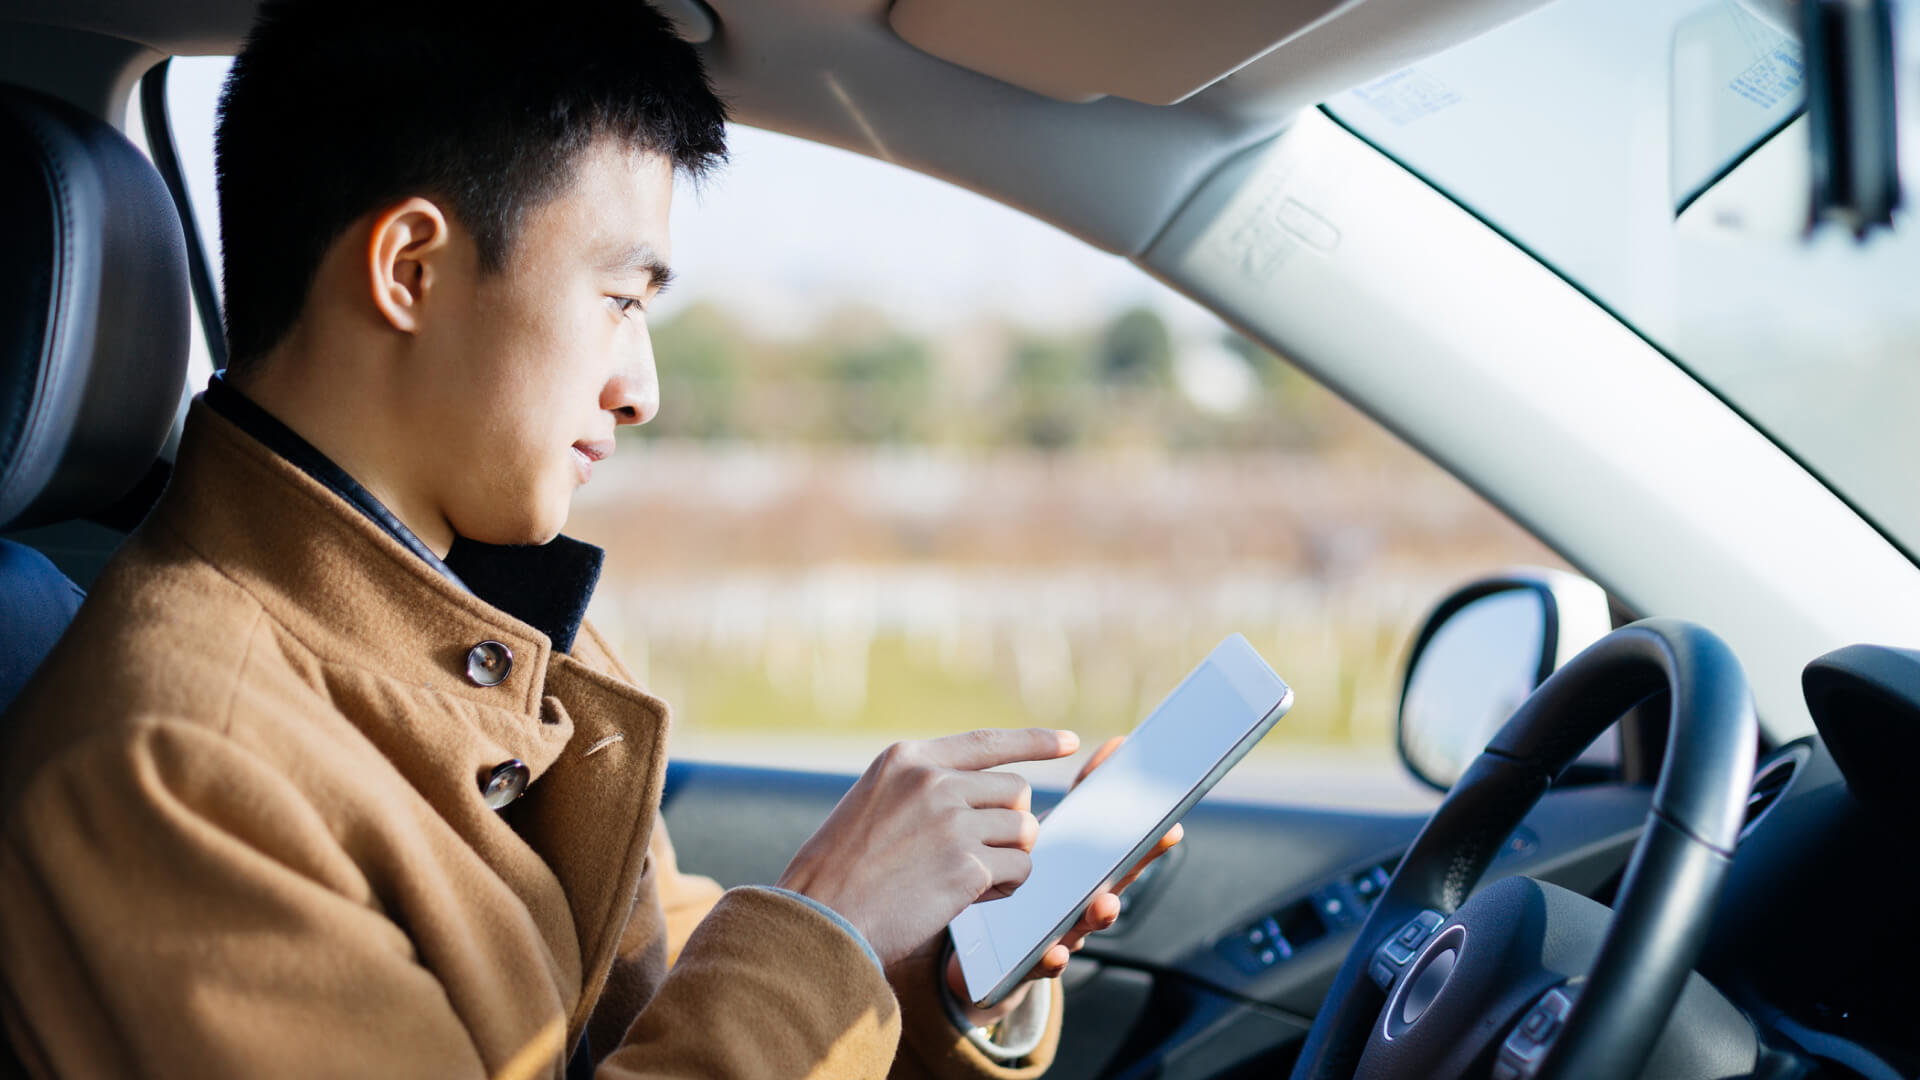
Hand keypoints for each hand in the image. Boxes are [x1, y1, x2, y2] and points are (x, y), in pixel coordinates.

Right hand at [777, 728, 1078, 967]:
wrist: (817, 920)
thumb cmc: (839, 873)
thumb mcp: (872, 804)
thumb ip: (921, 790)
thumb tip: (984, 796)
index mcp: (907, 758)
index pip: (987, 741)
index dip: (1034, 741)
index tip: (1069, 742)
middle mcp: (932, 780)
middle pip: (1015, 789)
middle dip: (1010, 823)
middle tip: (982, 855)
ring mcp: (951, 821)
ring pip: (1023, 829)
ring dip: (1010, 857)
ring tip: (972, 880)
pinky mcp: (967, 866)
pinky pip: (1020, 870)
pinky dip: (1008, 888)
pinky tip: (975, 897)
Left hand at [943, 736, 1183, 1026]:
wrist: (975, 956)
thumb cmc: (1004, 882)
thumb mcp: (1021, 842)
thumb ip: (1038, 805)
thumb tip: (1068, 747)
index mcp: (1073, 864)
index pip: (1106, 833)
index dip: (1139, 821)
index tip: (1169, 809)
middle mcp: (1076, 897)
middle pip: (1116, 875)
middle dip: (1142, 858)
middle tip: (1167, 836)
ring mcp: (1059, 930)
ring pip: (1087, 921)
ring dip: (1102, 912)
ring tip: (1106, 902)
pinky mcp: (1028, 963)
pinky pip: (1043, 962)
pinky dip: (1053, 957)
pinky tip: (1055, 950)